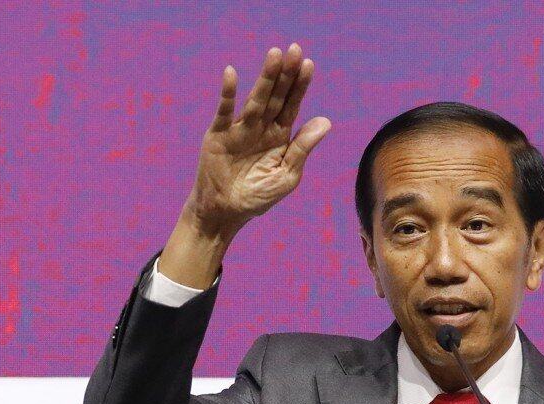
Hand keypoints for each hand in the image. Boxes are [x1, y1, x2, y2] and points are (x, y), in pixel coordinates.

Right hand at [159, 44, 329, 287]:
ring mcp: (239, 129)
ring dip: (265, 78)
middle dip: (285, 74)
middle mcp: (261, 128)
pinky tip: (232, 73)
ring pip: (255, 99)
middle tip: (294, 49)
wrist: (225, 213)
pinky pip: (224, 112)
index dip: (300, 85)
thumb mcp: (287, 175)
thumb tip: (326, 121)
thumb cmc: (258, 196)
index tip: (309, 64)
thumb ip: (303, 148)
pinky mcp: (218, 135)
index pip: (293, 105)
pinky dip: (228, 94)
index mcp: (280, 137)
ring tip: (274, 55)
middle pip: (276, 96)